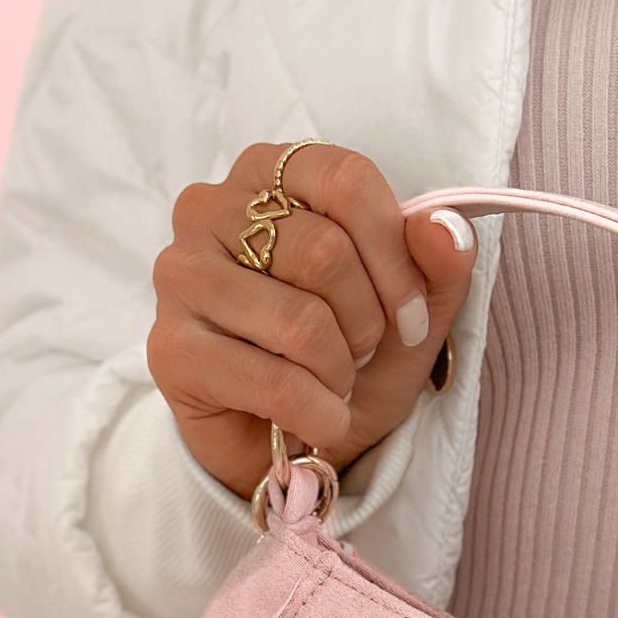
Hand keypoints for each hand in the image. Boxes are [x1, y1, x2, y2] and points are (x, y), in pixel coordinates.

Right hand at [148, 143, 477, 499]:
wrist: (287, 443)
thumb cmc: (341, 360)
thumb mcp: (408, 311)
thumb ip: (437, 262)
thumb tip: (446, 230)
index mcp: (268, 174)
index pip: (345, 180)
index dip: (395, 257)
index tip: (410, 316)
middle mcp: (210, 209)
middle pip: (323, 252)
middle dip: (366, 323)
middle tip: (360, 355)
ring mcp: (181, 277)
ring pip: (300, 320)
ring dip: (340, 372)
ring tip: (333, 385)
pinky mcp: (171, 350)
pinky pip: (274, 381)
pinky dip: (318, 413)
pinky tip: (319, 421)